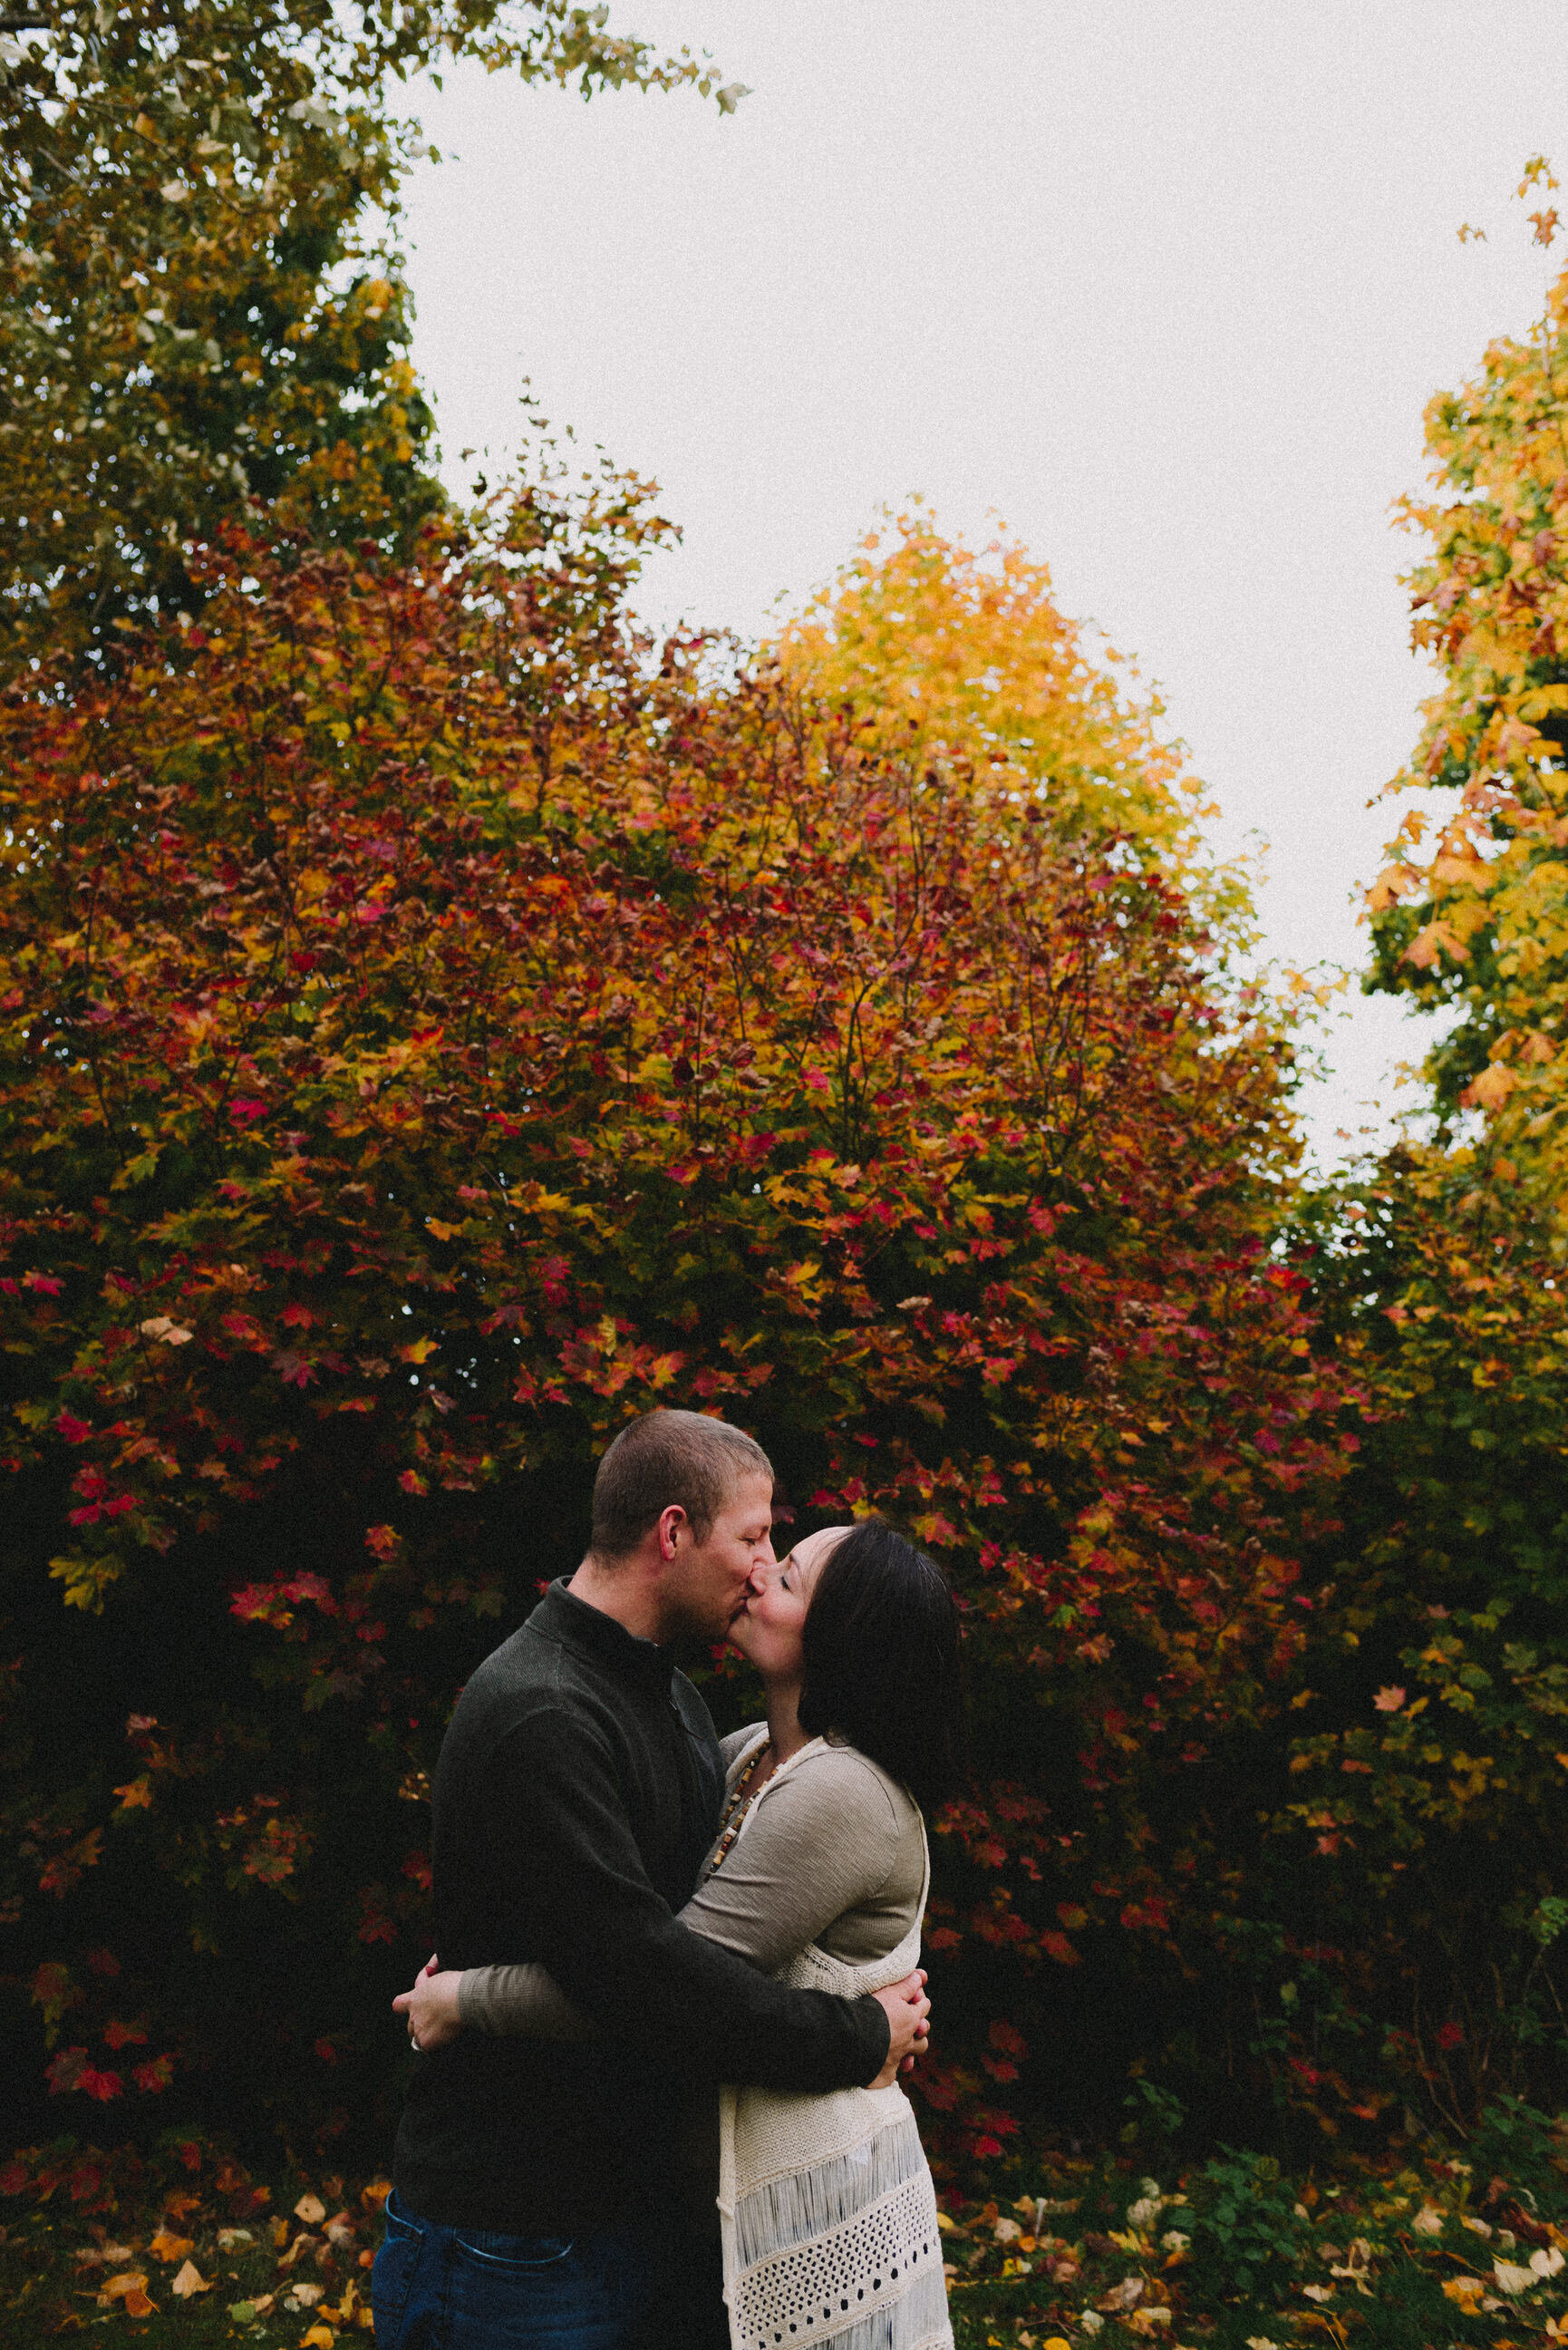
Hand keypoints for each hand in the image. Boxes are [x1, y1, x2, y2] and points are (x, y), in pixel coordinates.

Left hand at [392, 1954, 464, 2052]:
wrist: (463, 1999)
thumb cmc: (456, 1985)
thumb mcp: (440, 1977)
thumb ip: (433, 1981)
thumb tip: (434, 1964)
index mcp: (416, 1997)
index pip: (399, 2004)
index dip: (403, 2007)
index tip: (409, 2007)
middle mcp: (414, 2013)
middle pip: (409, 2025)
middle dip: (419, 2025)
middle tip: (434, 2024)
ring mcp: (419, 2028)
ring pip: (417, 2039)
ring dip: (427, 2037)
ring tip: (444, 2034)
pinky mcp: (426, 2041)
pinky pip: (428, 2049)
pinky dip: (436, 2047)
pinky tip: (446, 2042)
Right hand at [867, 1968, 929, 2089]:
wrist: (852, 2039)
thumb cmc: (870, 2012)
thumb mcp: (889, 1991)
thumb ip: (906, 1985)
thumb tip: (922, 1976)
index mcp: (911, 2019)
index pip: (924, 2007)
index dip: (918, 2001)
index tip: (913, 1998)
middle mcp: (908, 2041)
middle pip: (922, 2038)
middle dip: (918, 2033)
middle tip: (909, 2029)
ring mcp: (897, 2060)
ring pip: (910, 2059)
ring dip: (907, 2055)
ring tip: (900, 2052)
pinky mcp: (884, 2076)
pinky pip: (890, 2074)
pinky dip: (886, 2069)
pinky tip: (880, 2066)